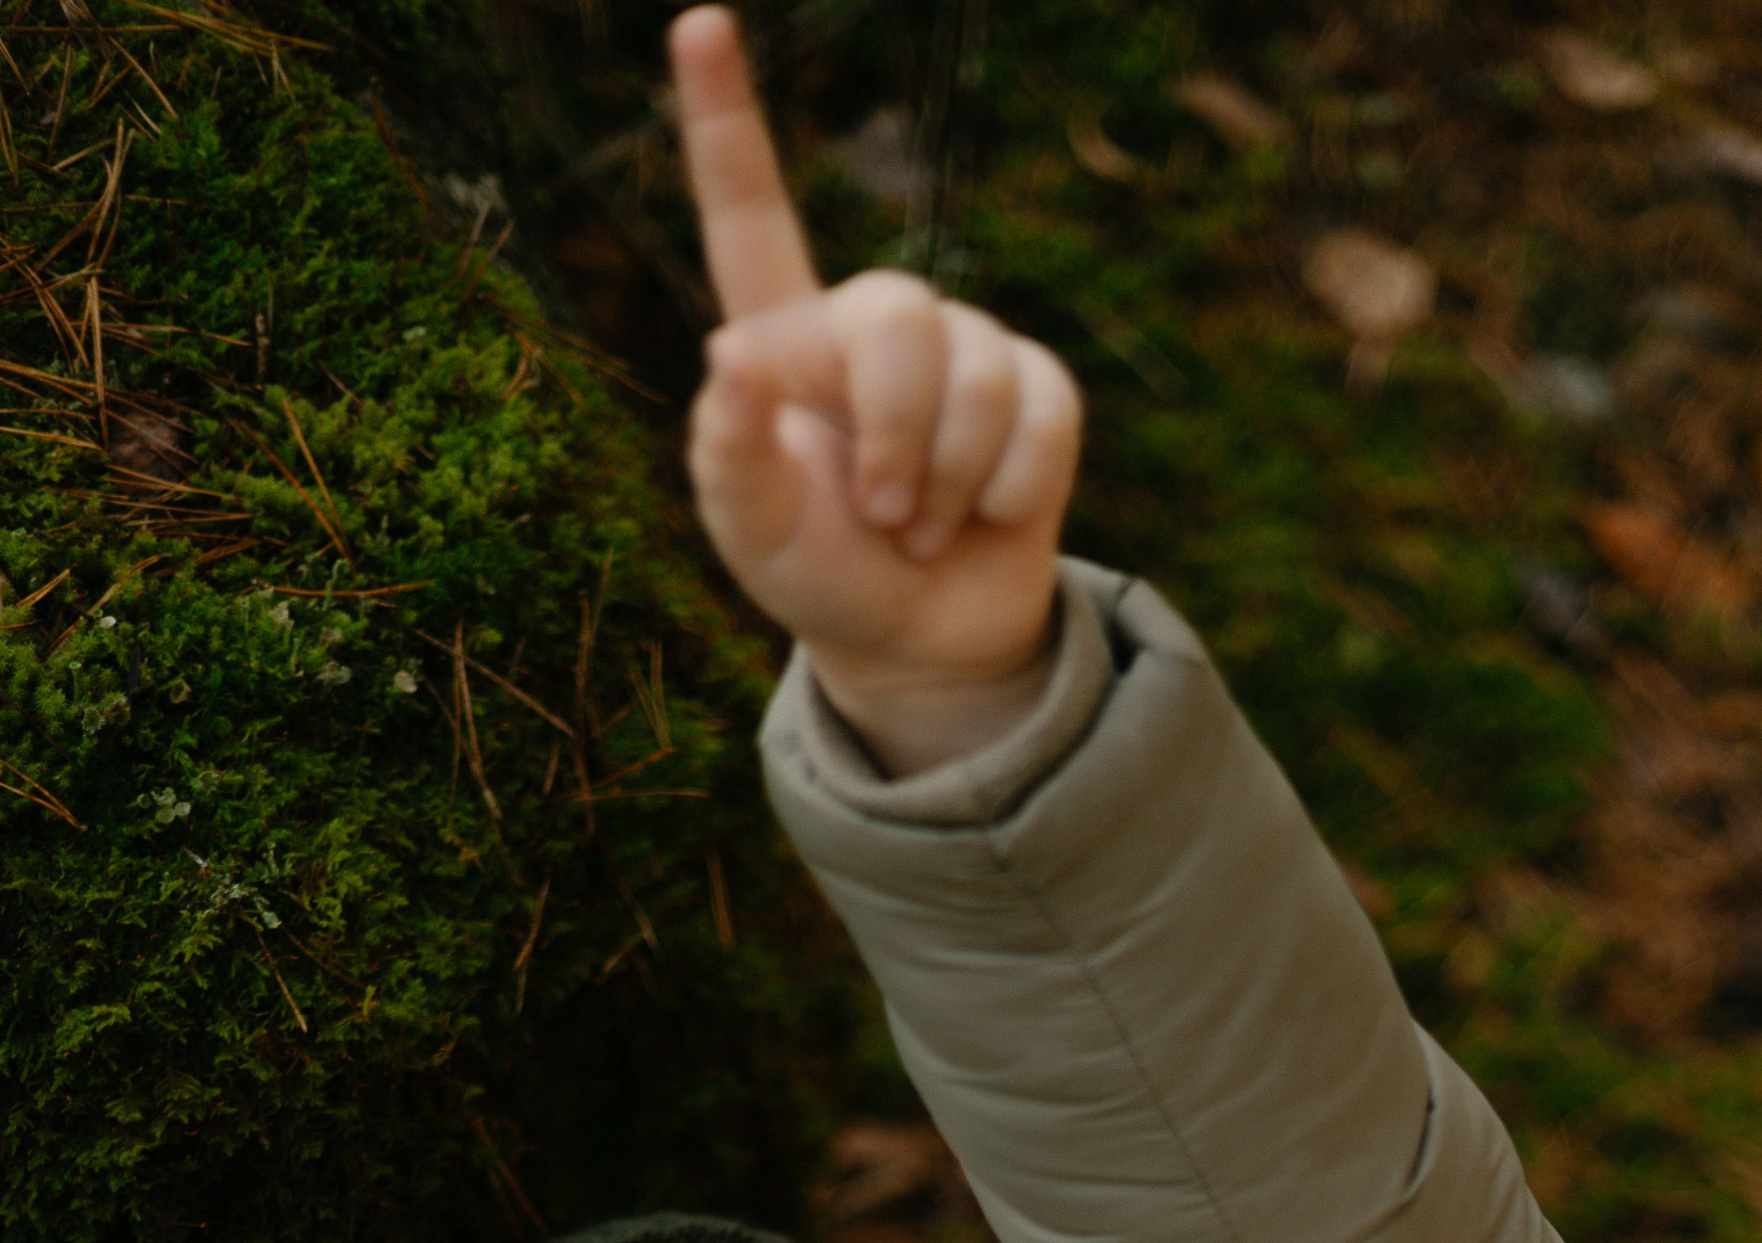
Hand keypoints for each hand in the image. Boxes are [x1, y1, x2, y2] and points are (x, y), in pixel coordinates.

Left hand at [669, 8, 1081, 765]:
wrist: (923, 642)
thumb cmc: (821, 576)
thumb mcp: (754, 531)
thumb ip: (727, 448)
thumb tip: (729, 352)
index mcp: (784, 335)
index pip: (749, 213)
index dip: (725, 120)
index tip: (699, 23)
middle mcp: (873, 323)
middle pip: (897, 319)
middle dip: (898, 435)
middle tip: (888, 518)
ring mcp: (963, 347)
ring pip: (977, 373)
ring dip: (953, 480)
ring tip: (926, 530)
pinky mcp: (1037, 391)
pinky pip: (1042, 413)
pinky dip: (1012, 489)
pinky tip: (987, 518)